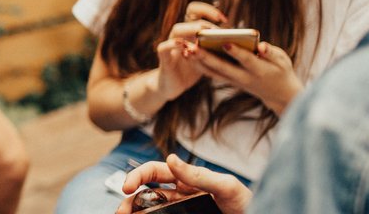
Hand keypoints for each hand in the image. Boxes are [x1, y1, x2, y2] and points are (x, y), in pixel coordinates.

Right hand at [115, 154, 250, 213]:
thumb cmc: (247, 204)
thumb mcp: (226, 186)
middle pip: (145, 194)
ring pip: (149, 210)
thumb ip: (199, 175)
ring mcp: (179, 211)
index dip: (138, 176)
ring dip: (134, 212)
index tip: (128, 188)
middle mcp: (179, 195)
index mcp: (186, 180)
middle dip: (129, 200)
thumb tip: (171, 159)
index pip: (154, 172)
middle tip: (121, 212)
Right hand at [155, 2, 224, 99]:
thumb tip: (245, 43)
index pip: (197, 10)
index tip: (224, 20)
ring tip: (202, 35)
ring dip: (191, 30)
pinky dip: (172, 45)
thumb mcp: (208, 57)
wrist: (174, 85)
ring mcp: (171, 44)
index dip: (209, 10)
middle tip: (217, 31)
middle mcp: (180, 34)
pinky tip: (184, 47)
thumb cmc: (194, 70)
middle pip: (188, 14)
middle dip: (205, 20)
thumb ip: (219, 47)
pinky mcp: (164, 58)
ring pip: (177, 29)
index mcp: (192, 30)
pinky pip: (164, 47)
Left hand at [190, 41, 301, 114]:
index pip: (246, 60)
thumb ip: (271, 53)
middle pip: (223, 67)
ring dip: (198, 62)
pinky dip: (199, 65)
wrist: (278, 94)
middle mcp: (244, 77)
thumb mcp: (283, 60)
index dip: (236, 52)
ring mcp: (235, 81)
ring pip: (213, 72)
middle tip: (192, 46)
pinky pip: (211, 74)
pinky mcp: (228, 81)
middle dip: (207, 57)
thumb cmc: (281, 70)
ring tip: (184, 49)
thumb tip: (262, 46)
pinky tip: (187, 55)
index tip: (225, 42)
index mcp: (260, 70)